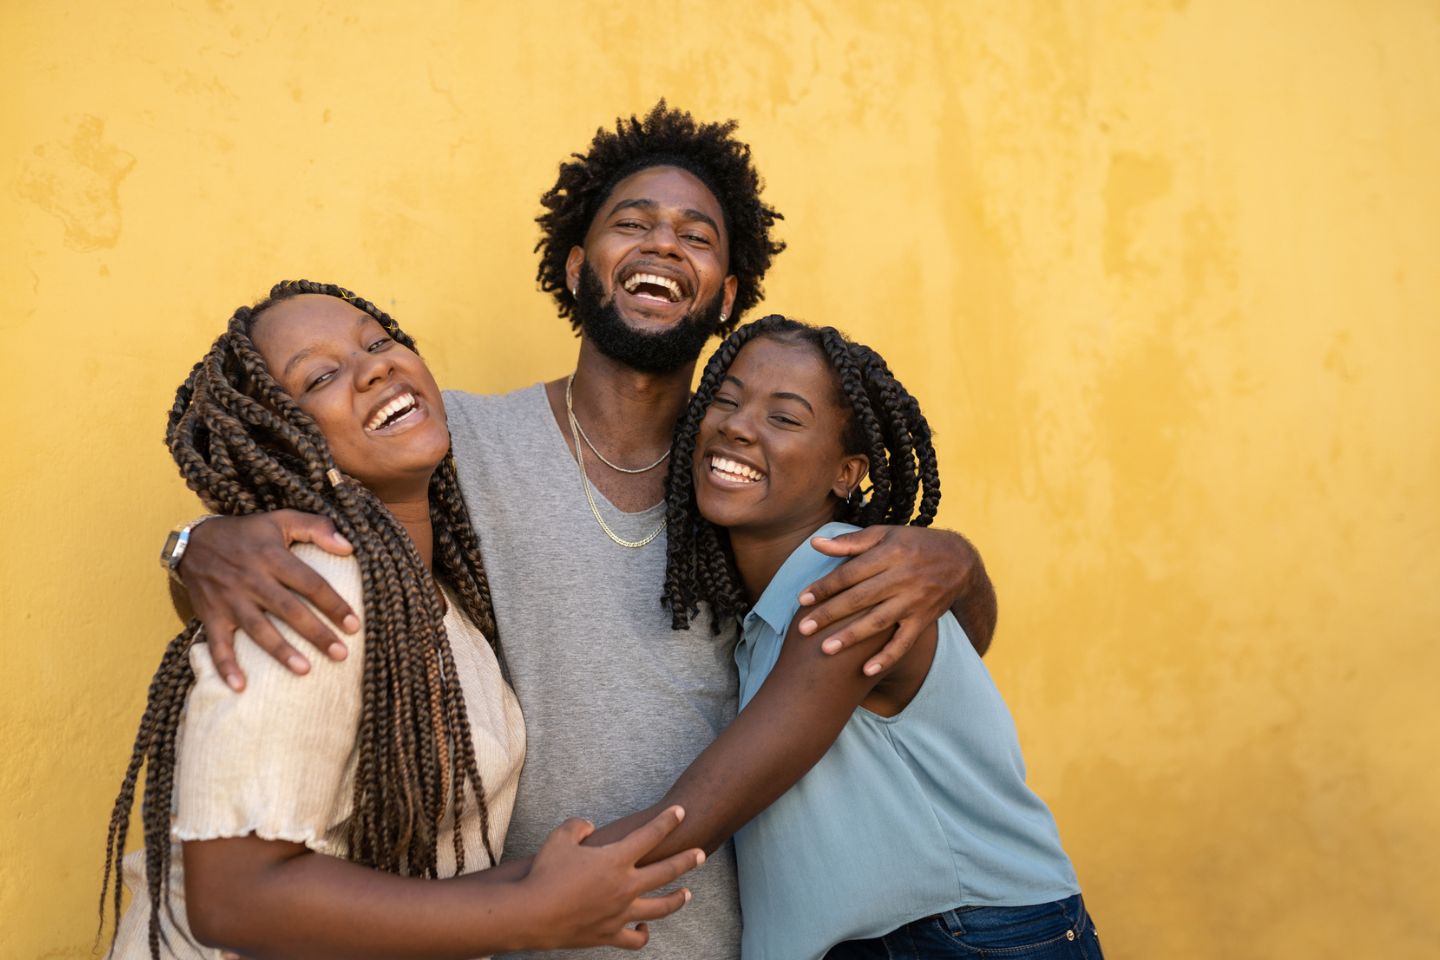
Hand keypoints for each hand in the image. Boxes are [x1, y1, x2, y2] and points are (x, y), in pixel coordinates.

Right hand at [178, 511, 357, 690]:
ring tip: (305, 670)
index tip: (354, 624)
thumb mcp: (281, 519)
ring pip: (258, 629)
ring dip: (280, 651)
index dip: (333, 604)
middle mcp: (252, 579)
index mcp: (272, 556)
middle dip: (316, 633)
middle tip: (341, 654)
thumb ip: (316, 526)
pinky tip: (240, 687)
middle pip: (289, 610)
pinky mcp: (211, 616)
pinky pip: (218, 644)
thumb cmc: (247, 533)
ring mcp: (230, 600)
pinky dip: (226, 666)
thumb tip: (348, 547)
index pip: (310, 582)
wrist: (194, 542)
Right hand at [521, 806, 703, 950]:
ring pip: (661, 907)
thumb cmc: (544, 873)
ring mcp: (621, 913)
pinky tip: (644, 926)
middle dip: (688, 859)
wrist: (531, 914)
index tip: (681, 811)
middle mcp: (626, 886)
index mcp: (616, 859)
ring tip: (687, 893)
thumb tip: (589, 827)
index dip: (668, 821)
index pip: (651, 835)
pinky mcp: (610, 934)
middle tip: (701, 853)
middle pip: (667, 871)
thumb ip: (578, 826)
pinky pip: (635, 939)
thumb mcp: (559, 837)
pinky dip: (643, 933)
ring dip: (678, 899)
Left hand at [797, 525, 980, 674]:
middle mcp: (901, 578)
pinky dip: (886, 657)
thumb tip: (815, 544)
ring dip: (851, 636)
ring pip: (878, 622)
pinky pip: (904, 642)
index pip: (850, 573)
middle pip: (859, 599)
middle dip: (830, 614)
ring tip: (825, 649)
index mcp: (889, 554)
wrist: (960, 560)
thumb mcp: (885, 535)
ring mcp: (914, 601)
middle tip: (803, 629)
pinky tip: (866, 671)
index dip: (825, 586)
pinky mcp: (924, 619)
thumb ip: (850, 542)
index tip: (802, 599)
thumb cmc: (914, 544)